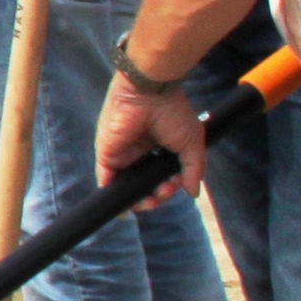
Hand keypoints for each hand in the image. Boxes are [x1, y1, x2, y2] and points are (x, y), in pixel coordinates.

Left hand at [97, 76, 206, 206]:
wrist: (148, 94)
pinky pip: (108, 181)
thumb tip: (193, 193)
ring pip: (128, 186)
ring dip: (137, 200)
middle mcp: (142, 153)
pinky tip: (125, 207)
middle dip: (154, 196)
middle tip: (161, 195)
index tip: (175, 186)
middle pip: (146, 184)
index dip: (170, 187)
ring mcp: (124, 156)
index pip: (163, 176)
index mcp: (161, 148)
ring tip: (147, 203)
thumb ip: (192, 169)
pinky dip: (115, 196)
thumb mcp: (192, 143)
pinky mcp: (107, 156)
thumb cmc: (173, 113)